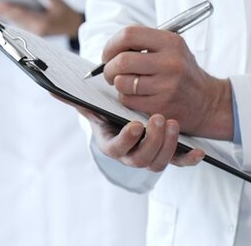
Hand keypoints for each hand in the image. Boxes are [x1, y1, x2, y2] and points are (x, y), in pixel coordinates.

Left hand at [0, 0, 83, 36]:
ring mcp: (34, 33)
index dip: (10, 8)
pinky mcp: (33, 33)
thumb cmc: (66, 14)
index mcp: (43, 23)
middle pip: (16, 19)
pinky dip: (10, 18)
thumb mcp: (60, 2)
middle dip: (3, 11)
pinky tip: (1, 12)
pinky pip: (19, 24)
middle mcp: (36, 30)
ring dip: (4, 15)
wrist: (72, 27)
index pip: (23, 14)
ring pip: (16, 23)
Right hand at [78, 106, 204, 169]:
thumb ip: (76, 99)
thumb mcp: (94, 105)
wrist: (130, 119)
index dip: (126, 140)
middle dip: (152, 140)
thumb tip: (51, 89)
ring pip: (160, 162)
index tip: (134, 125)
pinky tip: (199, 151)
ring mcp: (150, 156)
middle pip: (141, 159)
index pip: (116, 148)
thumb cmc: (111, 111)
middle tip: (160, 118)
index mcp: (111, 143)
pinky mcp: (167, 154)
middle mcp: (130, 154)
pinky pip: (180, 162)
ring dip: (169, 144)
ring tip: (174, 122)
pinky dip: (189, 159)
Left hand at [101, 26, 233, 140]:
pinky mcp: (161, 106)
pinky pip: (128, 100)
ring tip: (125, 84)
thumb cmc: (182, 72)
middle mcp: (171, 62)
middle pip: (122, 60)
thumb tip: (110, 50)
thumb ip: (144, 42)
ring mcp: (167, 86)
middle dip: (109, 68)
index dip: (111, 44)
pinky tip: (135, 96)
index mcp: (171, 42)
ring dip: (117, 84)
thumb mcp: (172, 49)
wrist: (207, 102)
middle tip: (110, 72)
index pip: (129, 34)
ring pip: (122, 82)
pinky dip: (125, 98)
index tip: (108, 54)